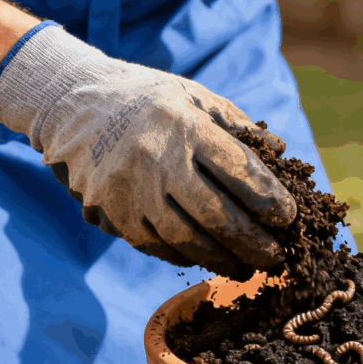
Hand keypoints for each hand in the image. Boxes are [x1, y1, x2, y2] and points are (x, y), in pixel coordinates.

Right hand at [0, 23, 296, 277]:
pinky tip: (208, 258)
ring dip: (223, 260)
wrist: (73, 105)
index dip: (270, 200)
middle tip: (276, 257)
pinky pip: (159, 247)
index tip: (289, 217)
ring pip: (188, 241)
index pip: (239, 172)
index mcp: (185, 127)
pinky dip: (188, 257)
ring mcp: (133, 192)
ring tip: (245, 267)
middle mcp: (158, 162)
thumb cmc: (148, 100)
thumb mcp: (194, 96)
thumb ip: (238, 125)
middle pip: (218, 217)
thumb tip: (282, 151)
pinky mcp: (114, 215)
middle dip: (254, 243)